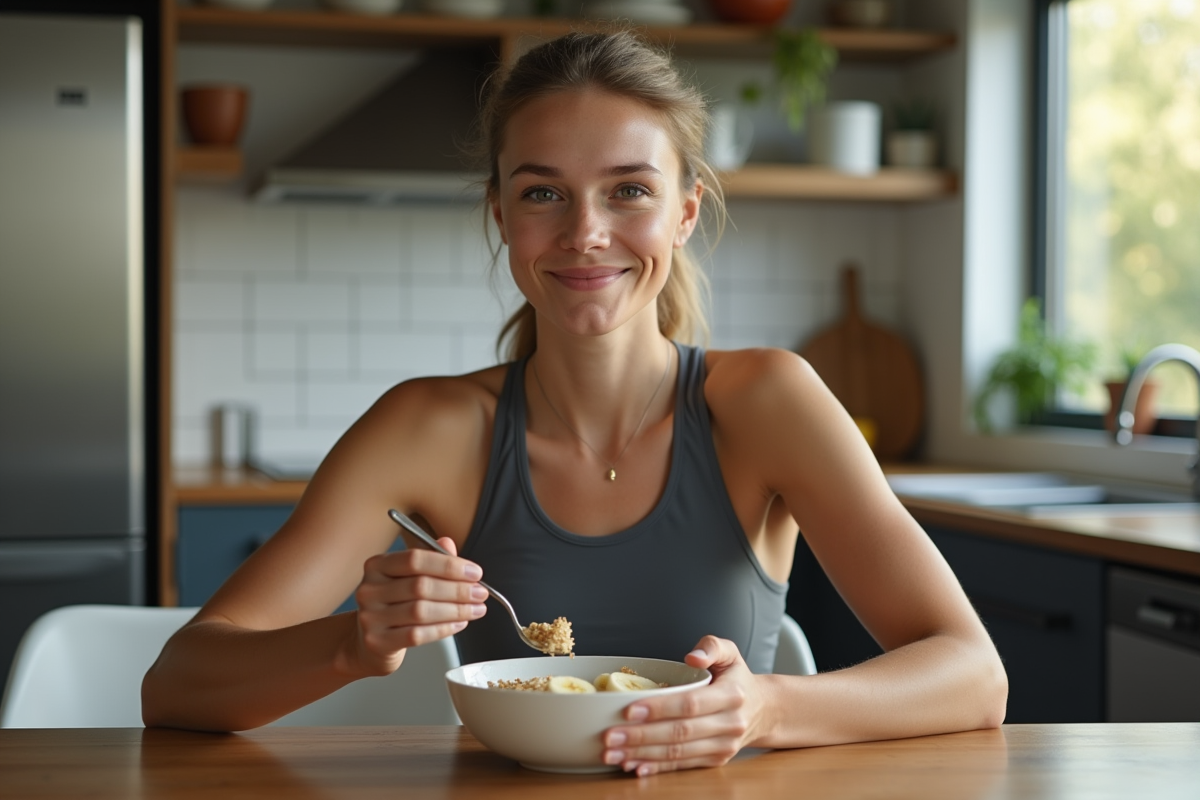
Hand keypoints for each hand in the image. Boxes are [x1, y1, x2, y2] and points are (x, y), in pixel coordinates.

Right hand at [352, 537, 486, 676]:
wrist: (371, 641)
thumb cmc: (396, 605)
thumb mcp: (410, 577)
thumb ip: (431, 559)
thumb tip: (448, 544)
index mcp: (377, 565)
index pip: (415, 559)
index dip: (449, 565)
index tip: (475, 572)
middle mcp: (369, 589)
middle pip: (421, 586)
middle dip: (458, 590)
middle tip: (480, 593)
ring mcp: (370, 617)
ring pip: (421, 611)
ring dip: (456, 610)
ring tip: (476, 609)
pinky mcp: (377, 641)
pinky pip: (417, 635)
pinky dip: (443, 629)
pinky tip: (459, 623)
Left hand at [601, 636, 765, 776]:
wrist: (762, 709)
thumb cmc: (737, 678)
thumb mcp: (730, 652)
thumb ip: (711, 646)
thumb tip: (692, 657)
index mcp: (732, 695)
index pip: (690, 704)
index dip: (659, 708)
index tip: (629, 710)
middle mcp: (730, 724)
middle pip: (679, 733)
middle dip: (641, 736)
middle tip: (610, 736)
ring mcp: (724, 746)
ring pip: (678, 753)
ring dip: (642, 755)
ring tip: (613, 753)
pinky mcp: (715, 760)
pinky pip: (683, 766)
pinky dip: (656, 767)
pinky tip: (634, 765)